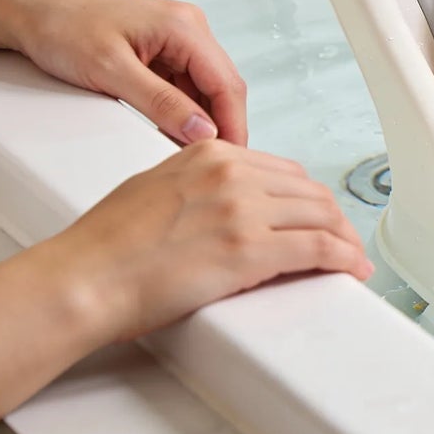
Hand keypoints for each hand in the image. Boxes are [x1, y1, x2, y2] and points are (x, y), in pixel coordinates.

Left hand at [8, 0, 245, 145]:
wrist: (26, 4)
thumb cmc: (61, 24)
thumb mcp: (111, 71)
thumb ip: (161, 103)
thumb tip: (202, 131)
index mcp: (185, 26)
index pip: (226, 84)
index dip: (234, 125)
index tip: (232, 157)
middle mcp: (186, 27)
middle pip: (219, 85)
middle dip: (218, 124)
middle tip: (208, 161)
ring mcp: (173, 35)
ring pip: (201, 86)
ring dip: (198, 117)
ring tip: (185, 150)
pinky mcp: (156, 45)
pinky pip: (180, 81)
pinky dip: (178, 107)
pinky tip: (168, 127)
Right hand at [45, 140, 371, 342]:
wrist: (81, 279)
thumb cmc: (103, 246)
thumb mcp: (155, 188)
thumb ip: (198, 186)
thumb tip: (226, 204)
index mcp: (209, 155)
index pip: (282, 171)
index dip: (308, 198)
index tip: (317, 214)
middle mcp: (231, 175)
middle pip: (308, 192)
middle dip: (332, 218)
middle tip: (343, 239)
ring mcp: (243, 210)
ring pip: (321, 217)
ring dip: (344, 239)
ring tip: (351, 258)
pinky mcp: (249, 249)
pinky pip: (318, 248)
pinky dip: (344, 258)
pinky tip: (351, 268)